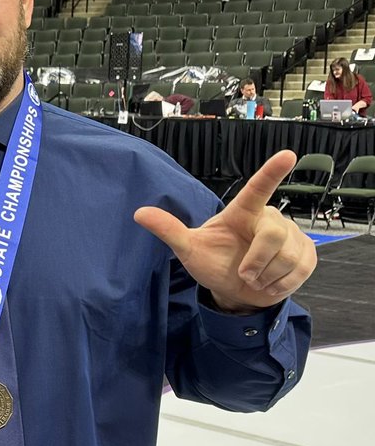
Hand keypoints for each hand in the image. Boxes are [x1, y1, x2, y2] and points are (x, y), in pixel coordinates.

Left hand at [134, 150, 316, 311]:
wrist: (236, 290)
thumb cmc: (214, 262)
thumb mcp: (189, 249)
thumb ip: (169, 230)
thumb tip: (139, 213)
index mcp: (243, 212)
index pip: (258, 189)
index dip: (272, 172)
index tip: (287, 155)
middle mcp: (270, 218)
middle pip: (272, 236)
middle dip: (255, 262)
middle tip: (244, 274)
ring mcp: (292, 235)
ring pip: (287, 257)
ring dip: (266, 276)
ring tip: (255, 278)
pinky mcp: (307, 254)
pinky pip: (300, 270)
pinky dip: (281, 284)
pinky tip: (270, 283)